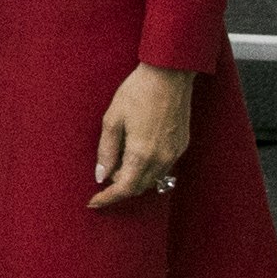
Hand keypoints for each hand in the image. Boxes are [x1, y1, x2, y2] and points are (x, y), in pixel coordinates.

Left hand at [89, 65, 195, 209]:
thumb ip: (107, 151)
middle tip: (104, 174)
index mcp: (142, 154)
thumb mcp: (112, 120)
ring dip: (135, 178)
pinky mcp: (182, 145)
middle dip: (120, 186)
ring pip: (153, 179)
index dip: (108, 198)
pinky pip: (164, 167)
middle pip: (139, 187)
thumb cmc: (137, 92)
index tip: (94, 202)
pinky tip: (136, 153)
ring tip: (118, 161)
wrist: (169, 75)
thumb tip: (101, 175)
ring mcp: (175, 153)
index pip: (125, 188)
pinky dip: (148, 168)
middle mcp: (163, 158)